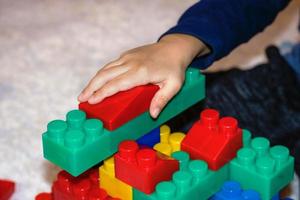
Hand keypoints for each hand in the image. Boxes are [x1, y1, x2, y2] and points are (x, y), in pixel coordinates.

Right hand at [78, 34, 207, 117]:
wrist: (174, 47)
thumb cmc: (175, 68)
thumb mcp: (174, 85)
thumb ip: (162, 99)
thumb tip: (152, 114)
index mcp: (141, 72)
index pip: (116, 84)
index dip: (102, 93)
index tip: (92, 101)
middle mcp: (131, 63)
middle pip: (105, 75)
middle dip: (91, 87)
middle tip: (81, 99)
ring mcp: (127, 57)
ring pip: (105, 69)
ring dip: (93, 81)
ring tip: (85, 93)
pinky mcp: (126, 55)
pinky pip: (110, 65)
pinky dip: (101, 74)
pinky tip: (97, 82)